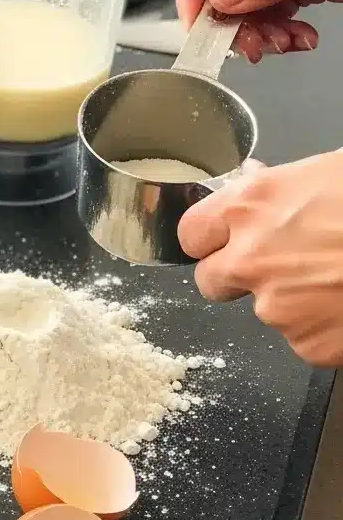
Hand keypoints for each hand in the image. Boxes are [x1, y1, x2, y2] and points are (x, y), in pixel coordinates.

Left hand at [178, 151, 342, 365]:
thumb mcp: (322, 175)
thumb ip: (275, 188)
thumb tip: (253, 182)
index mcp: (249, 208)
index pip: (190, 232)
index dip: (208, 238)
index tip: (220, 240)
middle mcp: (250, 258)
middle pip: (210, 281)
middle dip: (235, 276)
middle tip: (276, 266)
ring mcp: (276, 306)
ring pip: (263, 310)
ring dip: (288, 300)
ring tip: (335, 277)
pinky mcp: (308, 344)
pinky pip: (302, 338)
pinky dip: (322, 327)